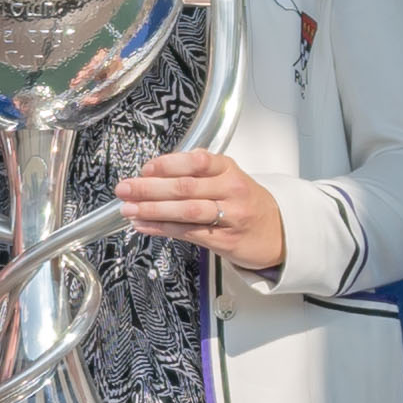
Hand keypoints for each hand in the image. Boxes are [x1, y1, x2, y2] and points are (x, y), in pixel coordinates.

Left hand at [114, 147, 283, 271]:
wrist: (278, 232)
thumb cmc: (245, 202)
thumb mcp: (227, 178)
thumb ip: (196, 172)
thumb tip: (153, 171)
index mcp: (229, 169)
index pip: (196, 161)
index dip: (167, 164)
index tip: (145, 169)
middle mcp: (231, 190)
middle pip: (185, 187)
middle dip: (149, 188)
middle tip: (125, 189)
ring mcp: (231, 216)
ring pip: (186, 211)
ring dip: (152, 210)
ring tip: (129, 209)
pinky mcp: (226, 240)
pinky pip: (189, 233)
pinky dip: (162, 229)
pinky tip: (144, 225)